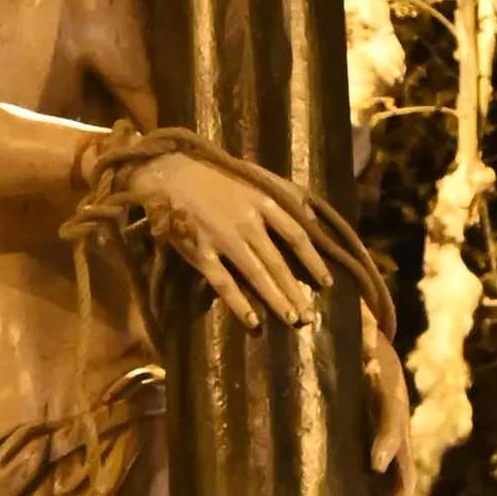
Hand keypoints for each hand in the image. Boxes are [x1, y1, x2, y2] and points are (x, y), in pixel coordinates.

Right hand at [127, 143, 331, 325]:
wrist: (170, 174)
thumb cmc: (214, 177)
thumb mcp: (252, 178)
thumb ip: (281, 195)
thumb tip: (311, 212)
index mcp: (263, 203)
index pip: (296, 235)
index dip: (313, 261)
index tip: (325, 283)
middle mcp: (248, 223)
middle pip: (279, 263)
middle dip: (296, 292)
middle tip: (310, 316)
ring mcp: (224, 239)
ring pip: (257, 275)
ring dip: (276, 300)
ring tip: (293, 321)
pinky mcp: (201, 252)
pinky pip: (223, 282)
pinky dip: (239, 303)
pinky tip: (253, 321)